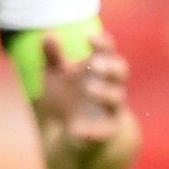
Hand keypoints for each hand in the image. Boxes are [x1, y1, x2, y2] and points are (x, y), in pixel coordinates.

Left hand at [34, 33, 129, 153]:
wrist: (71, 134)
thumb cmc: (67, 96)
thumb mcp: (56, 76)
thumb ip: (53, 57)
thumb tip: (47, 34)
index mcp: (100, 69)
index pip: (108, 52)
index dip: (104, 44)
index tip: (90, 37)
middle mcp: (110, 86)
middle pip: (121, 72)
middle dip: (110, 66)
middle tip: (93, 63)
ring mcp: (110, 109)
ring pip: (116, 98)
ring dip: (104, 92)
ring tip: (88, 88)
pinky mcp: (105, 132)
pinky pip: (104, 131)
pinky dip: (92, 131)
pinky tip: (76, 130)